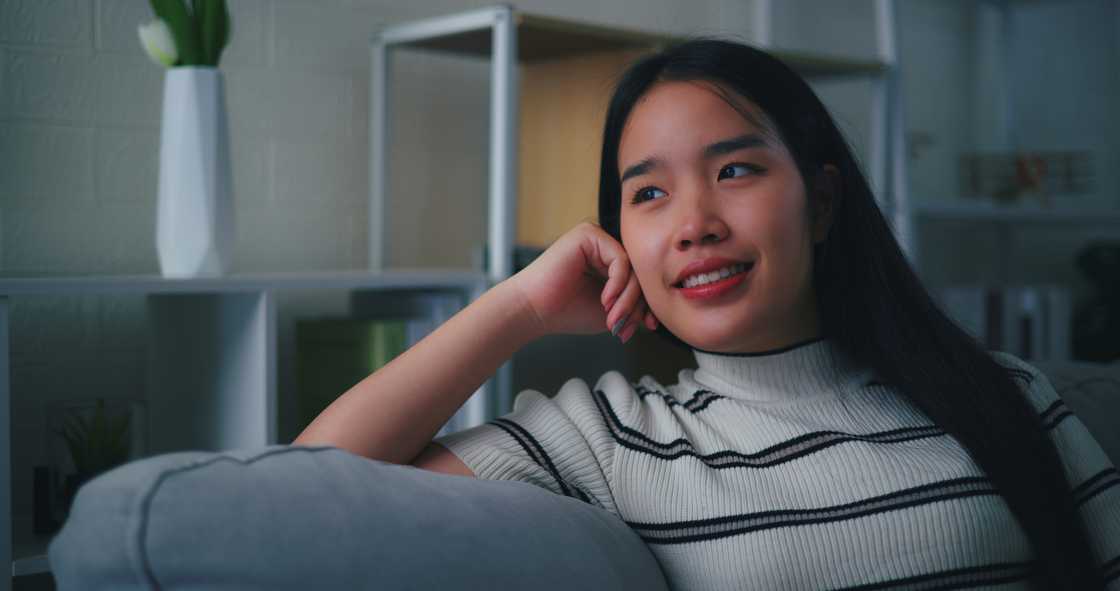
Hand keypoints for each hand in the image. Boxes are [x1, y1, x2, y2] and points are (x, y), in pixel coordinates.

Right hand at [506, 222, 659, 341]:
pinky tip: (605, 300)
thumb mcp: (610, 311)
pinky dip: (618, 284)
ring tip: (613, 318)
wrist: (534, 311)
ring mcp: (596, 237)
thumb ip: (633, 306)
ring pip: (632, 267)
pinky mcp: (588, 234)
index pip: (640, 278)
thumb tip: (658, 312)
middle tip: (627, 327)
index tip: (647, 326)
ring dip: (627, 298)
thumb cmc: (566, 312)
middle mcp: (603, 246)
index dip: (646, 303)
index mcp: (607, 261)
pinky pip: (620, 259)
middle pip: (638, 272)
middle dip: (637, 304)